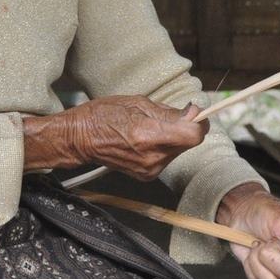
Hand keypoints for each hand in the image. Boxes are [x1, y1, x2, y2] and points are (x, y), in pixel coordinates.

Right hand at [22, 96, 207, 178]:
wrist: (81, 139)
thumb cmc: (103, 116)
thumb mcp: (138, 103)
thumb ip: (169, 111)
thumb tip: (192, 113)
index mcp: (149, 135)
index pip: (194, 135)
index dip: (198, 121)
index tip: (192, 112)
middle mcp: (152, 156)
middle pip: (189, 142)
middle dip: (185, 127)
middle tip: (167, 116)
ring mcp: (150, 169)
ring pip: (179, 150)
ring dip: (173, 137)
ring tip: (150, 128)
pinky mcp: (147, 175)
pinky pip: (167, 157)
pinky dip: (163, 147)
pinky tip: (145, 139)